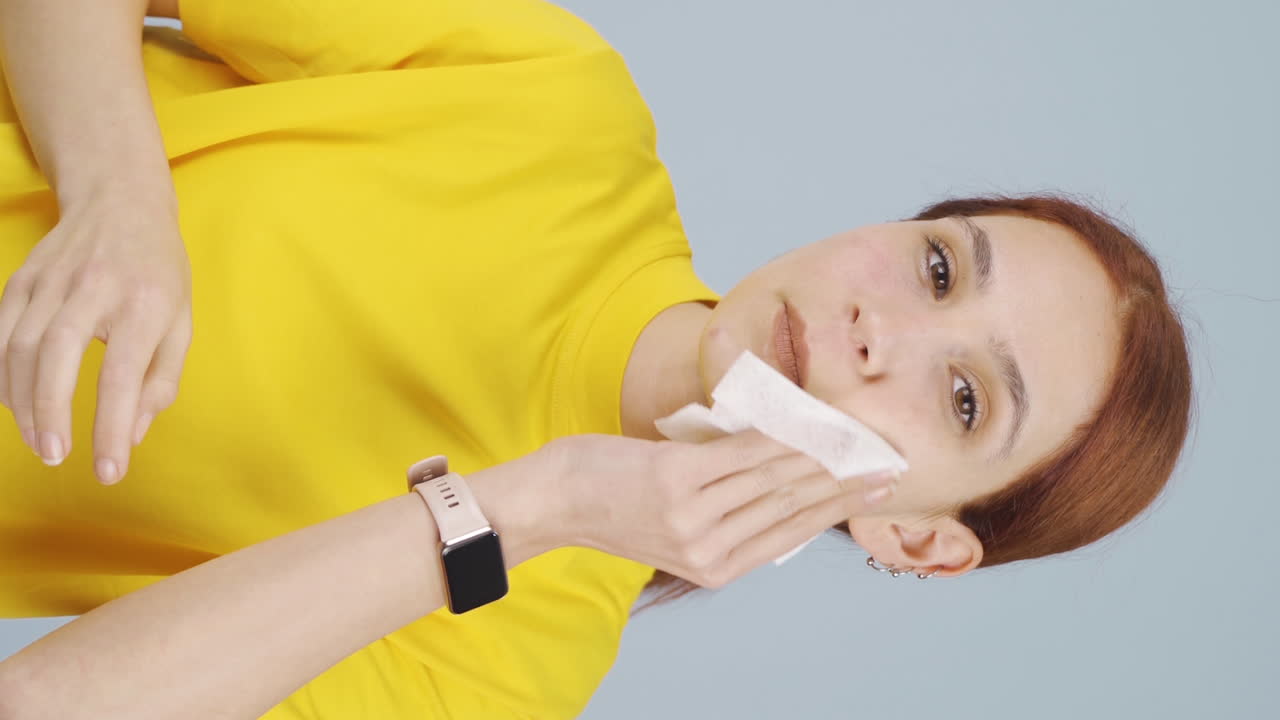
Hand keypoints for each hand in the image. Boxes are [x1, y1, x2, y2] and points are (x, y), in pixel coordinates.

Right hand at [0, 191, 191, 483]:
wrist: (122, 202)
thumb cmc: (160, 273)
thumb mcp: (182, 323)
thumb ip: (160, 381)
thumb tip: (132, 435)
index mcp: (145, 304)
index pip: (122, 376)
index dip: (111, 428)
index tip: (109, 472)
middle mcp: (94, 288)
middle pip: (56, 356)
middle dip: (50, 413)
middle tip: (56, 457)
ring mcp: (51, 280)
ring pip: (18, 346)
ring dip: (23, 402)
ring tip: (41, 441)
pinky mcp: (22, 279)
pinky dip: (0, 374)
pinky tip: (14, 403)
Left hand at [543, 429, 897, 588]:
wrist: (554, 501)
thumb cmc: (614, 505)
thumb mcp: (676, 528)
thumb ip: (726, 513)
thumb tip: (782, 476)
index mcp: (714, 568)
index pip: (791, 533)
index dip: (838, 508)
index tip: (875, 489)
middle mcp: (709, 551)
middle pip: (793, 508)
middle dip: (843, 482)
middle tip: (882, 460)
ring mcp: (694, 517)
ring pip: (774, 481)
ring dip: (820, 456)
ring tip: (855, 438)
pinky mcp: (677, 481)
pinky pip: (743, 456)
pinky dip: (778, 439)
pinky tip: (803, 427)